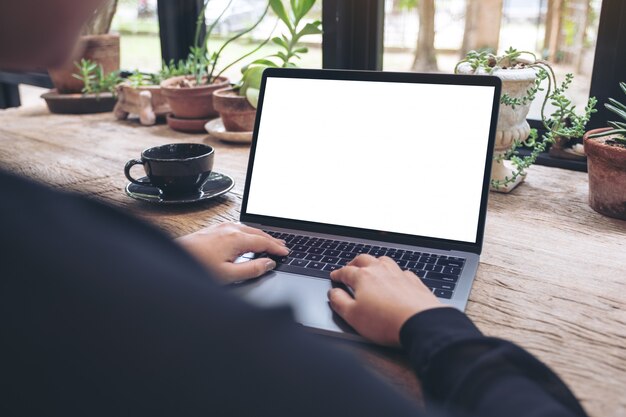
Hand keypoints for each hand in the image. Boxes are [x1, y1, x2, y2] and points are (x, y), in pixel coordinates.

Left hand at [176, 222, 288, 283]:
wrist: (175, 257)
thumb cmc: (198, 266)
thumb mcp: (228, 275)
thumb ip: (252, 269)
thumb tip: (268, 264)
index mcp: (237, 239)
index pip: (264, 242)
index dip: (277, 248)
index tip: (285, 253)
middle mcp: (230, 229)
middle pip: (258, 233)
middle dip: (272, 240)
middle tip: (282, 246)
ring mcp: (222, 227)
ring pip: (248, 229)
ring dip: (261, 236)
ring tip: (269, 242)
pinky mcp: (214, 229)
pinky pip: (238, 228)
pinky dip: (249, 233)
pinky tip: (248, 238)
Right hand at [329, 255, 446, 345]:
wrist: (420, 323)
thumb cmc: (386, 321)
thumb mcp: (352, 316)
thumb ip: (339, 302)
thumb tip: (333, 293)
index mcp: (363, 277)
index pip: (346, 271)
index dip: (338, 274)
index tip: (335, 276)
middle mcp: (381, 271)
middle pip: (364, 259)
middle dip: (354, 263)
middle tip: (350, 267)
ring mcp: (399, 274)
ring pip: (384, 261)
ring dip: (375, 263)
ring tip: (371, 268)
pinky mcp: (414, 282)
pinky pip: (402, 271)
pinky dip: (395, 272)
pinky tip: (396, 278)